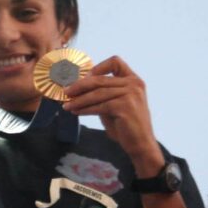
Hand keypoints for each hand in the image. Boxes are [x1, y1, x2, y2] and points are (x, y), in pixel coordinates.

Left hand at [63, 56, 163, 175]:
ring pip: (97, 93)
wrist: (140, 145)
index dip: (98, 67)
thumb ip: (103, 94)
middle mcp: (134, 84)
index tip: (84, 76)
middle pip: (100, 79)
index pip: (116, 62)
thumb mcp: (115, 105)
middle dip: (80, 85)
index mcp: (133, 80)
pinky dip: (85, 109)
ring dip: (79, 99)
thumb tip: (79, 88)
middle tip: (66, 92)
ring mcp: (130, 94)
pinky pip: (99, 106)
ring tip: (67, 105)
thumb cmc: (126, 126)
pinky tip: (76, 111)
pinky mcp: (124, 106)